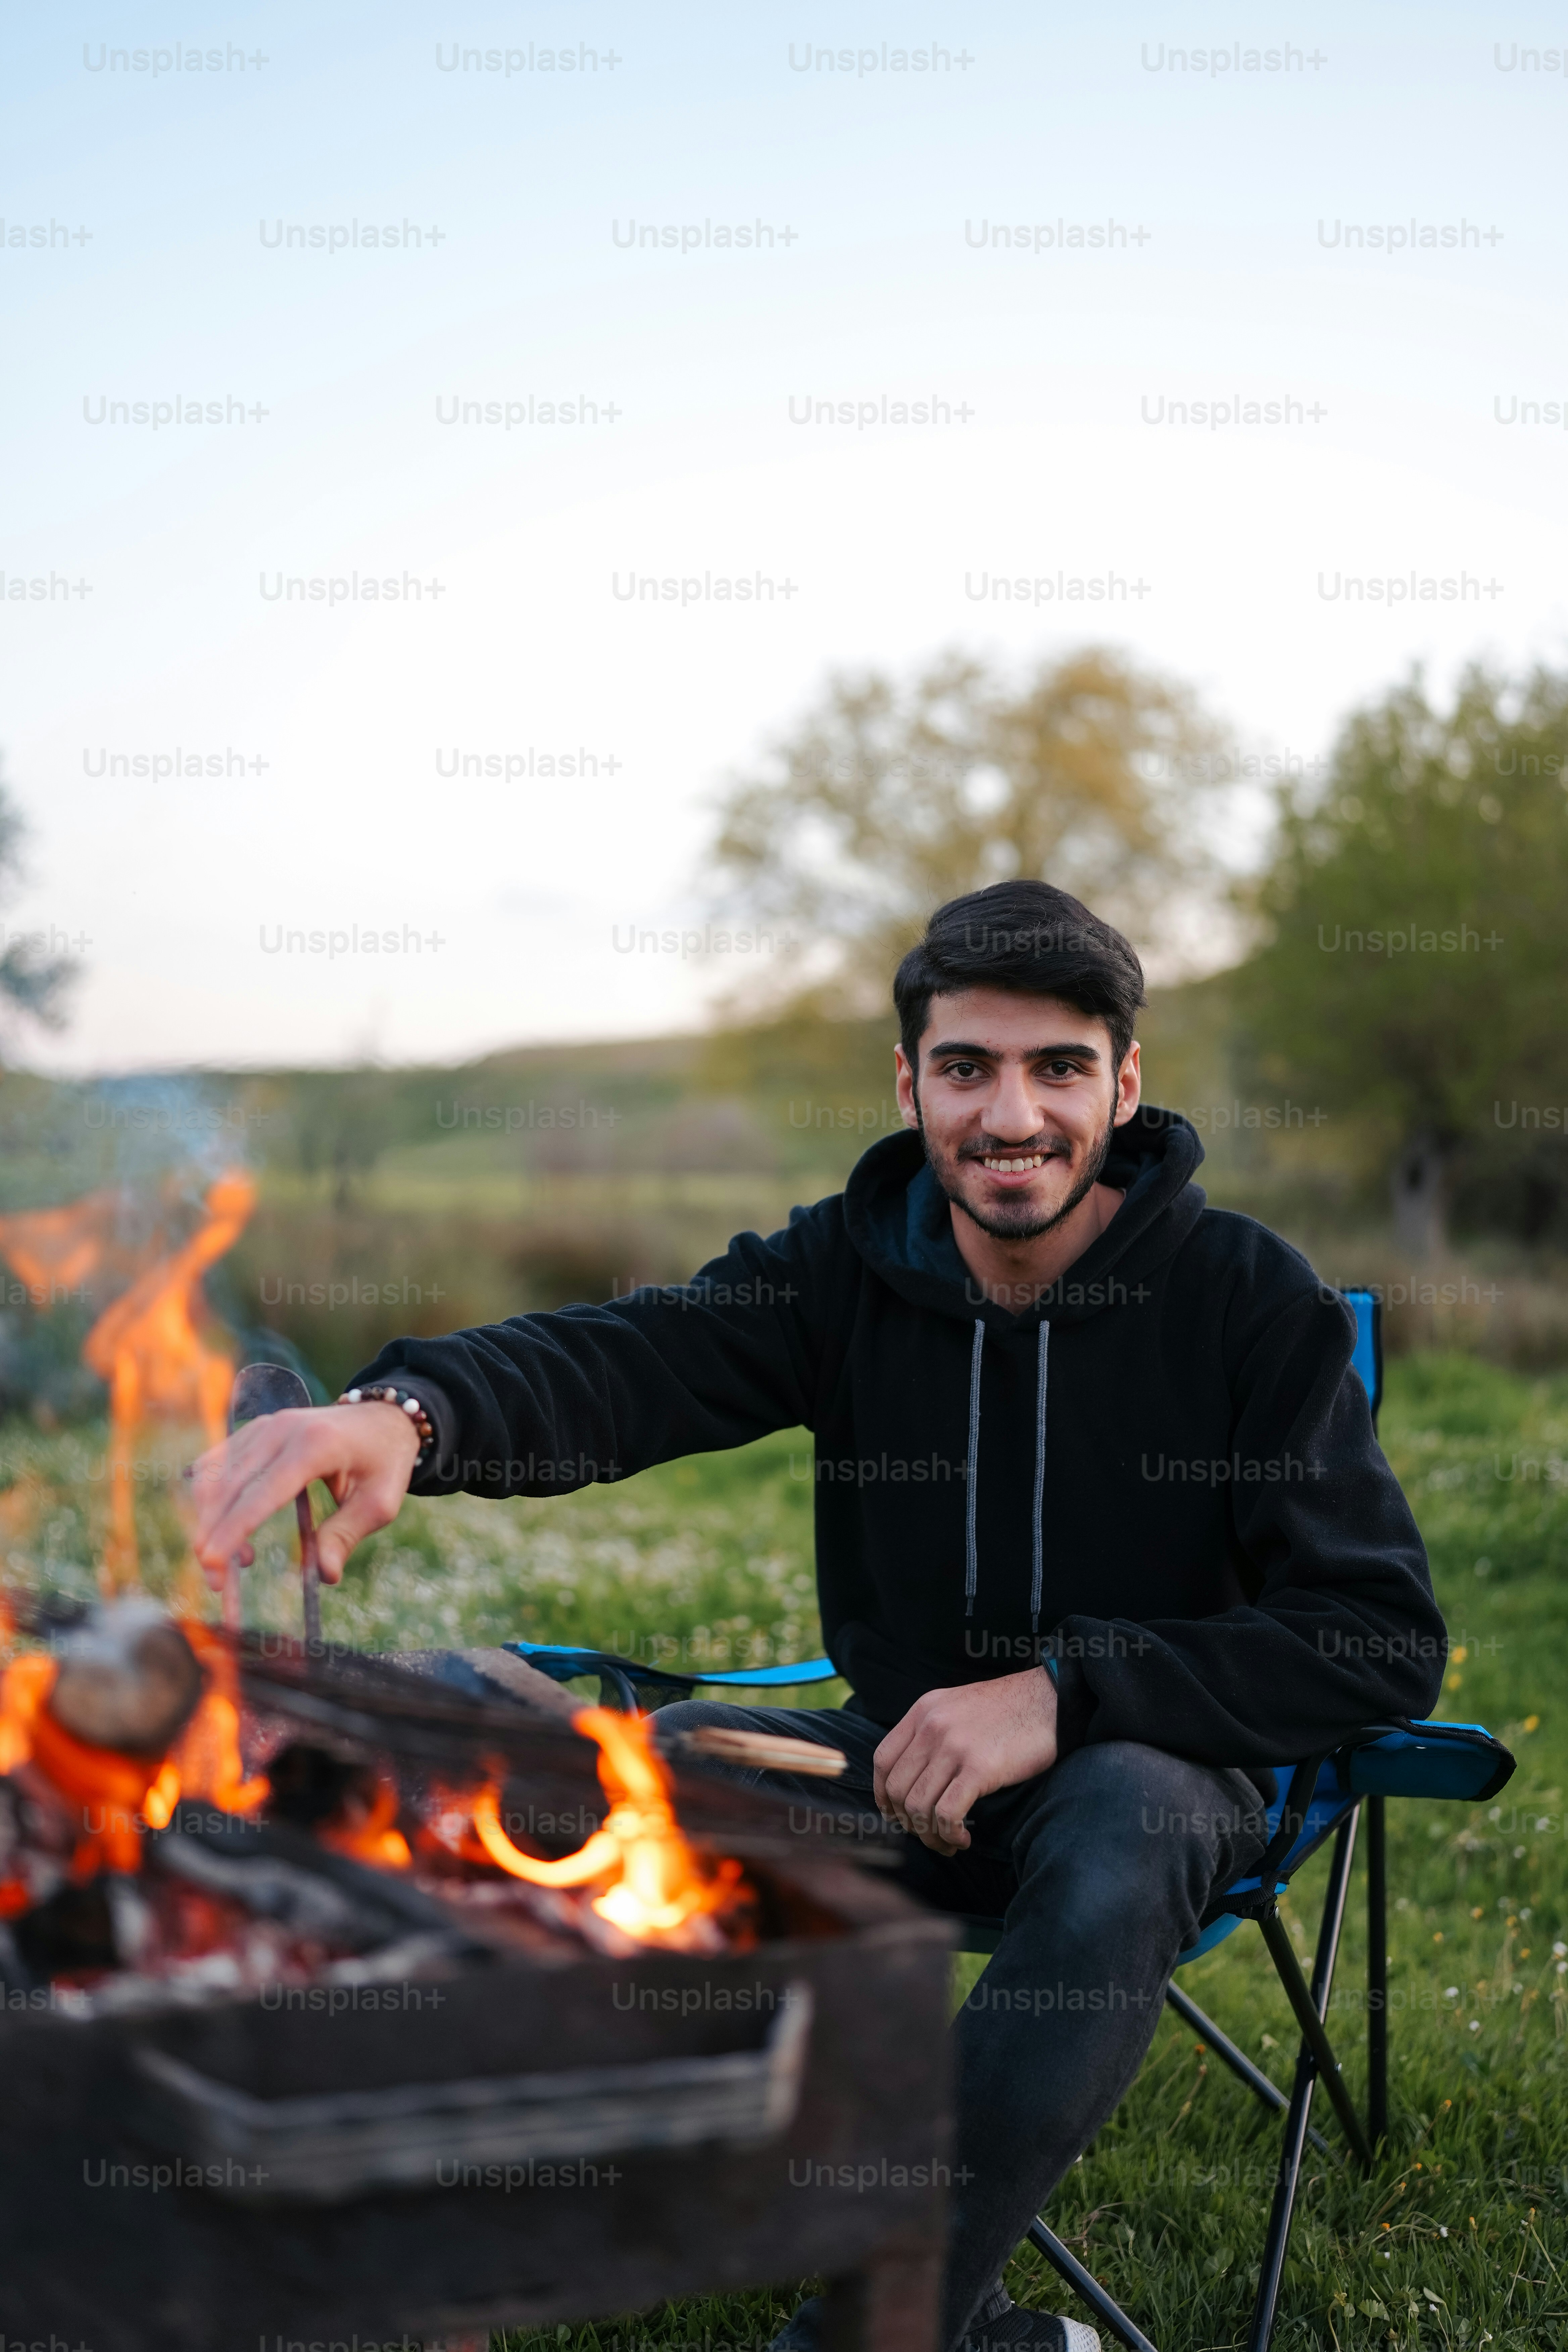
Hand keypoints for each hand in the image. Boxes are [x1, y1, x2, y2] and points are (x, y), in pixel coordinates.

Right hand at [187, 1403, 421, 1590]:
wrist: (384, 1417)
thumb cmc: (384, 1461)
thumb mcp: (380, 1501)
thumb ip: (346, 1535)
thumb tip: (324, 1576)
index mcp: (316, 1445)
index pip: (263, 1491)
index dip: (233, 1528)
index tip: (210, 1561)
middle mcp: (282, 1429)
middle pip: (229, 1486)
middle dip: (213, 1536)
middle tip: (215, 1583)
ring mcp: (264, 1425)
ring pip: (215, 1476)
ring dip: (209, 1522)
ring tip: (230, 1565)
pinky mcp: (254, 1430)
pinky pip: (217, 1466)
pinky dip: (211, 1501)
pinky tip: (224, 1531)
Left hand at [873, 1669, 1058, 1855]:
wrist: (1050, 1700)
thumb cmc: (1008, 1711)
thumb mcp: (956, 1707)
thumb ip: (931, 1733)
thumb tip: (913, 1779)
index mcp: (924, 1710)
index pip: (883, 1760)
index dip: (883, 1795)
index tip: (897, 1815)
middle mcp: (932, 1726)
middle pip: (897, 1788)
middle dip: (908, 1822)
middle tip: (928, 1835)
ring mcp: (954, 1746)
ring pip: (918, 1806)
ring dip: (929, 1835)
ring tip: (948, 1842)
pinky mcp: (979, 1767)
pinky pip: (947, 1813)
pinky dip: (949, 1834)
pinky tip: (963, 1839)